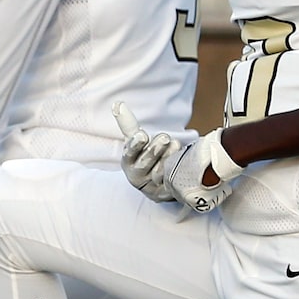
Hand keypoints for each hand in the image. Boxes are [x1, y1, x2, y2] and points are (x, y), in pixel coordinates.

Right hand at [116, 104, 237, 213]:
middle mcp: (137, 177)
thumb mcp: (137, 142)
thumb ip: (128, 124)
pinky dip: (177, 171)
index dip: (135, 146)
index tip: (142, 136)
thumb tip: (117, 104)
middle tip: (165, 137)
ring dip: (169, 157)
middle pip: (146, 163)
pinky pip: (173, 182)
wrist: (158, 184)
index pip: (129, 154)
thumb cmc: (146, 157)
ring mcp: (152, 187)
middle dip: (155, 149)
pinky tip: (181, 161)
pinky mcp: (167, 194)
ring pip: (161, 172)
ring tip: (175, 145)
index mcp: (127, 162)